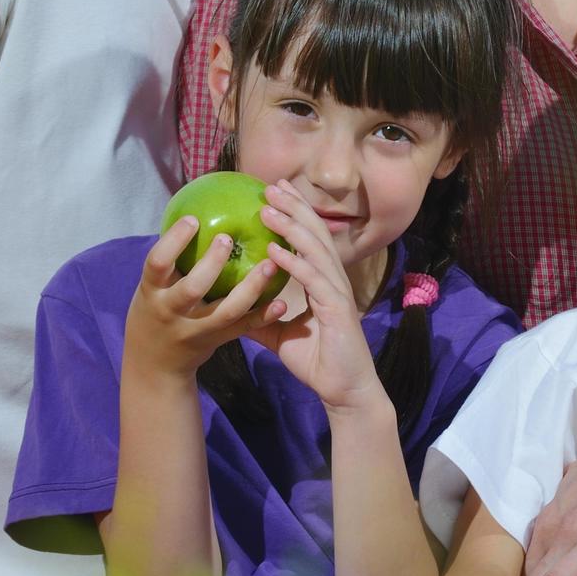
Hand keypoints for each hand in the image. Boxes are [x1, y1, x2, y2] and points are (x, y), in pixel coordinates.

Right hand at [120, 216, 282, 378]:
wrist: (154, 363)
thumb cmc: (157, 308)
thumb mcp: (153, 286)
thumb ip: (171, 259)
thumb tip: (194, 209)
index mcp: (152, 291)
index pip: (157, 263)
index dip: (174, 242)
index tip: (193, 219)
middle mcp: (171, 311)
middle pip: (192, 289)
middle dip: (211, 264)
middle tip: (229, 239)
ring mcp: (195, 330)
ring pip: (225, 311)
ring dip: (250, 288)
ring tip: (270, 264)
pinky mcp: (217, 341)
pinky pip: (243, 328)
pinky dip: (263, 315)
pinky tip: (281, 301)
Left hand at [249, 184, 384, 418]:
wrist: (342, 390)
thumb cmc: (318, 362)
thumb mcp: (281, 334)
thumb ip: (262, 316)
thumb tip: (234, 306)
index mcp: (324, 281)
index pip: (310, 238)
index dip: (295, 213)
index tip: (274, 192)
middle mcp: (333, 280)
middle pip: (314, 233)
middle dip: (293, 207)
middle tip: (270, 185)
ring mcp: (336, 292)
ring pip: (314, 249)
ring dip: (290, 226)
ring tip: (267, 208)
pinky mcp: (336, 309)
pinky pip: (312, 280)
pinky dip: (293, 262)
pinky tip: (274, 250)